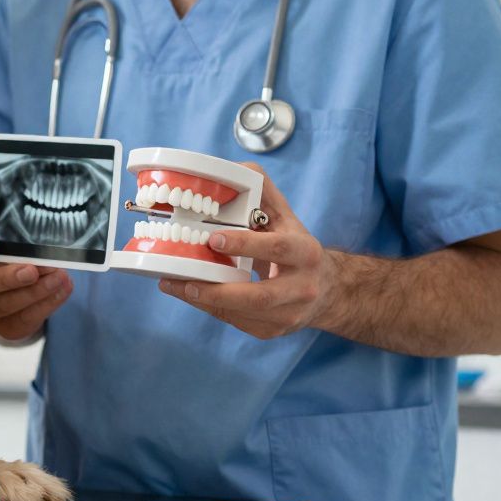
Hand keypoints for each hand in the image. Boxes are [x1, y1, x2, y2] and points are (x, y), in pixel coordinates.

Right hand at [0, 235, 71, 341]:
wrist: (11, 295)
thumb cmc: (6, 260)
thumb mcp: (5, 246)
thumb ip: (12, 240)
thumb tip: (36, 234)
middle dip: (6, 278)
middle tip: (32, 271)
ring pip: (4, 305)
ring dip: (34, 291)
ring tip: (58, 277)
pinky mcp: (4, 328)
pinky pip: (24, 318)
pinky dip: (47, 303)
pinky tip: (62, 289)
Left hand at [158, 162, 335, 338]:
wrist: (327, 290)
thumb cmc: (296, 247)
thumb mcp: (286, 217)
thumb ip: (262, 192)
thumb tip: (231, 170)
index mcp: (306, 253)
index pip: (278, 248)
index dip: (246, 245)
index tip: (213, 239)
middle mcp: (302, 287)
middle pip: (260, 296)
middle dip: (218, 290)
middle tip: (181, 279)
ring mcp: (289, 314)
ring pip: (243, 314)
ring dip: (204, 301)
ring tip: (173, 286)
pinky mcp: (273, 330)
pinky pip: (236, 322)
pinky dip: (210, 308)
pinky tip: (189, 294)